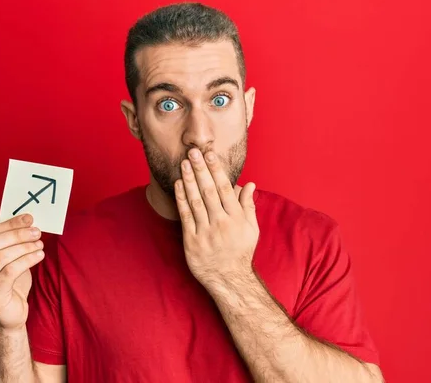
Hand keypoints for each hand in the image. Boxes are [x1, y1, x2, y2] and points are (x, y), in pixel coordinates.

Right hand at [0, 214, 44, 332]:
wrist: (7, 318)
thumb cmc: (8, 286)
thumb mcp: (7, 261)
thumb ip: (10, 243)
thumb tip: (27, 221)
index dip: (9, 224)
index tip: (28, 218)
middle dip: (17, 234)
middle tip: (36, 231)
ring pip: (1, 257)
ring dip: (24, 247)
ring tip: (40, 243)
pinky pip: (10, 271)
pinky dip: (27, 260)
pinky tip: (39, 255)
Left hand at [174, 148, 258, 287]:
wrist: (228, 278)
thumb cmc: (240, 251)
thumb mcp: (251, 228)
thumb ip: (248, 205)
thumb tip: (249, 183)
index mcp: (236, 218)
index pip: (225, 189)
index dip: (216, 170)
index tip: (210, 154)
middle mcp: (221, 223)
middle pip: (208, 191)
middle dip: (200, 169)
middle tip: (193, 152)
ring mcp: (206, 232)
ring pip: (196, 201)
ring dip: (189, 180)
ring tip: (184, 163)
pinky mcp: (192, 241)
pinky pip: (185, 216)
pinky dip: (181, 199)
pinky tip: (178, 184)